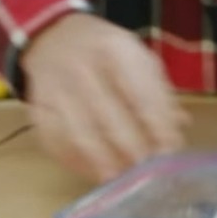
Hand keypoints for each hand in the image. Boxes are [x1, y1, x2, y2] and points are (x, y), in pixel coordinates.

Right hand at [21, 13, 188, 182]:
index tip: (171, 151)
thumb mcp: (139, 61)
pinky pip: (55, 141)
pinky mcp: (38, 108)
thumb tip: (178, 127)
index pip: (140, 94)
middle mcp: (81, 67)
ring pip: (80, 134)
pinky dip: (76, 161)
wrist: (55, 37)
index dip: (158, 127)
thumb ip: (159, 94)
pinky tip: (94, 173)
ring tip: (122, 179)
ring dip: (104, 161)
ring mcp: (55, 88)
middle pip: (109, 117)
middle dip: (133, 149)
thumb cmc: (108, 56)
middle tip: (150, 172)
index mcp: (114, 51)